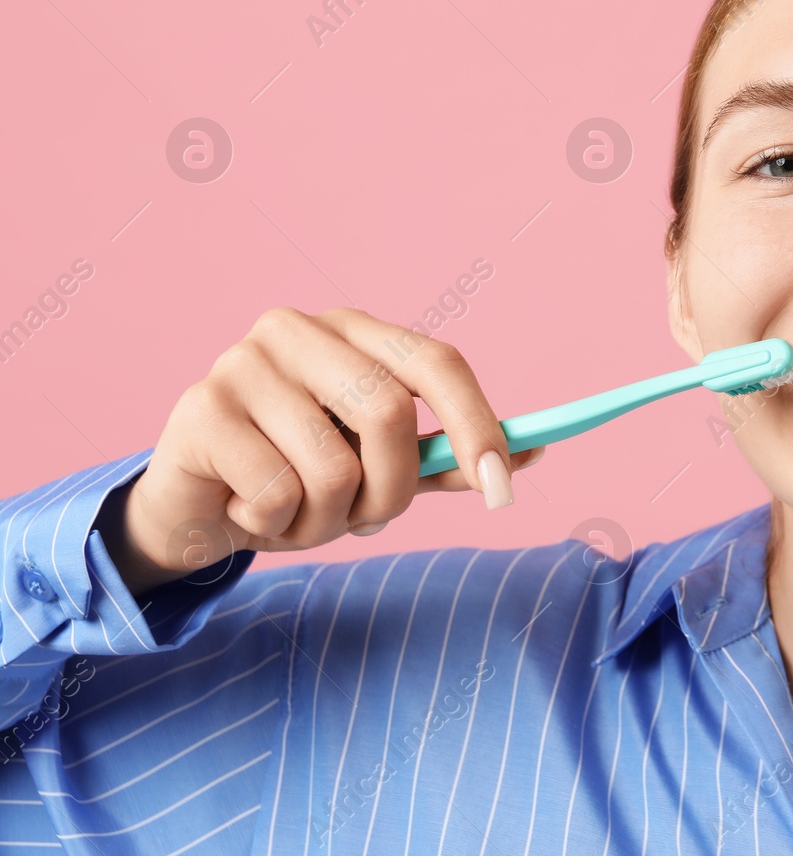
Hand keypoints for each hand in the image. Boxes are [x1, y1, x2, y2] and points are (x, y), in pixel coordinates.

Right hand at [107, 307, 541, 594]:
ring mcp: (242, 363)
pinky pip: (276, 493)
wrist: (195, 509)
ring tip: (295, 516)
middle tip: (365, 520)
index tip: (503, 485)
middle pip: (389, 412)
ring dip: (327, 521)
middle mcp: (298, 329)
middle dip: (392, 490)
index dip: (478, 423)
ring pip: (332, 467)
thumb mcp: (379, 470)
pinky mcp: (199, 409)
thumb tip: (534, 455)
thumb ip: (446, 459)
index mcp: (354, 331)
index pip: (436, 362)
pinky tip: (248, 512)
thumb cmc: (296, 478)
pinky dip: (275, 525)